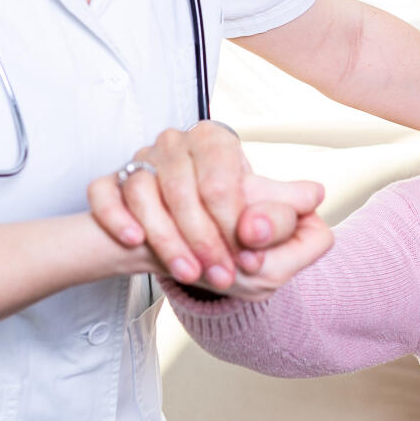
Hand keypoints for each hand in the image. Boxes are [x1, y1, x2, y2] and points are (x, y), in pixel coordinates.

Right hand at [84, 122, 322, 287]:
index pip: (224, 181)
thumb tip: (314, 194)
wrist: (169, 253)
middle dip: (204, 238)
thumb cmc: (222, 239)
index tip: (248, 260)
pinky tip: (134, 241)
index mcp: (218, 143)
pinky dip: (117, 218)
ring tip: (188, 273)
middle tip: (221, 277)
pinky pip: (105, 194)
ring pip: (145, 193)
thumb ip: (289, 218)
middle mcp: (176, 143)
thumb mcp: (263, 237)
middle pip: (185, 188)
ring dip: (166, 239)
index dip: (237, 225)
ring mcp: (138, 161)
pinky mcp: (109, 184)